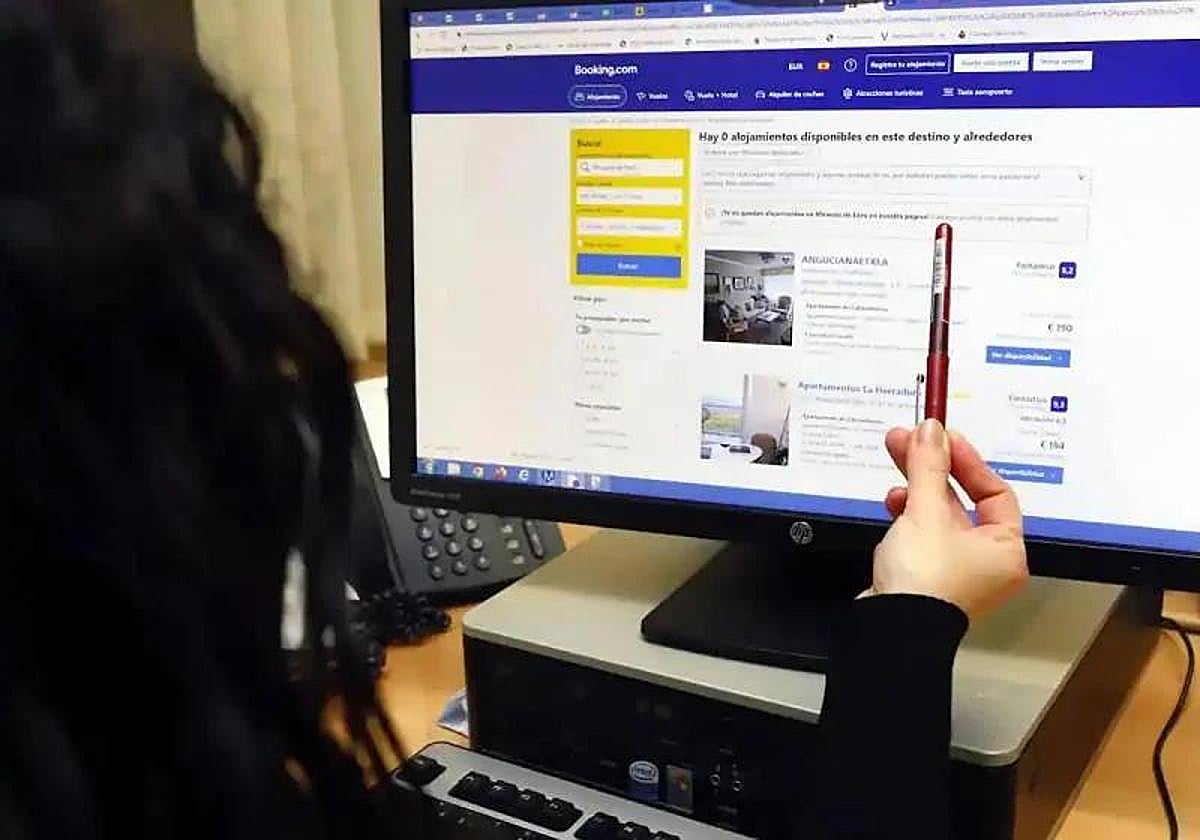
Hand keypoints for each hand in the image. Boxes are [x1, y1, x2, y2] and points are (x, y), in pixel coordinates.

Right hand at [867, 419, 1028, 618]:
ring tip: (898, 461)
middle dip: (934, 467)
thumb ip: (929, 467)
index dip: (968, 461)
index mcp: (1005, 549)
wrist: (891, 628)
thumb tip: (932, 432)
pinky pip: (922, 531)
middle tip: (913, 439)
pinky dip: (908, 513)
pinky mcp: (927, 574)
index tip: (943, 438)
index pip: (995, 491)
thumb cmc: (925, 585)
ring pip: (939, 514)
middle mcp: (986, 561)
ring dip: (918, 487)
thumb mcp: (927, 512)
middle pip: (963, 499)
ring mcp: (955, 569)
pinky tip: (894, 501)